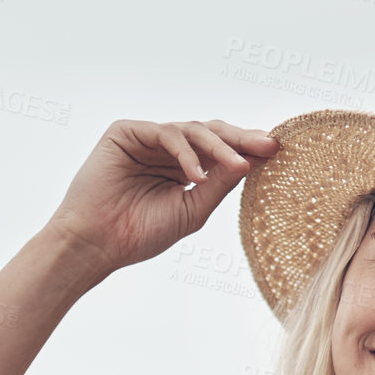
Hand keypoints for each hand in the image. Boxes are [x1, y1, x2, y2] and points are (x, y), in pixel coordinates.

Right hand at [43, 118, 278, 274]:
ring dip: (218, 146)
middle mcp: (167, 150)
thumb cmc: (139, 234)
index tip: (278, 152)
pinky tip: (196, 175)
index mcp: (183, 168)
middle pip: (211, 133)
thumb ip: (219, 184)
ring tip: (238, 165)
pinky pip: (166, 133)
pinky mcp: (126, 132)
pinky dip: (185, 152)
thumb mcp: (192, 210)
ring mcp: (146, 139)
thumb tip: (251, 161)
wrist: (96, 244)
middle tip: (268, 145)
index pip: (221, 151)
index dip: (247, 149)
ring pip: (192, 130)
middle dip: (241, 139)